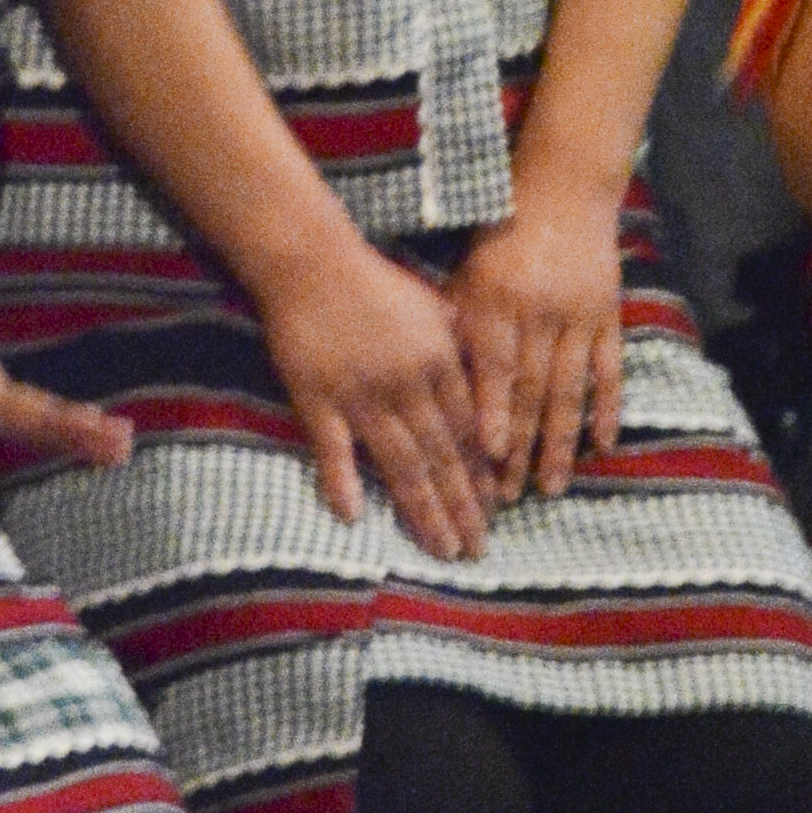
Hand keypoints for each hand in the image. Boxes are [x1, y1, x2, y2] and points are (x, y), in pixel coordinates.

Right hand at [260, 233, 487, 557]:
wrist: (314, 263)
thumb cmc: (378, 282)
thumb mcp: (437, 305)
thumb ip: (463, 344)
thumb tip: (490, 380)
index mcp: (440, 360)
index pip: (469, 428)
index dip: (482, 473)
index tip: (497, 508)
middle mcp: (408, 384)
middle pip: (441, 456)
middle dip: (462, 507)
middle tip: (479, 549)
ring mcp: (361, 396)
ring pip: (399, 464)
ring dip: (423, 511)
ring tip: (442, 549)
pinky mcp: (317, 400)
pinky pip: (332, 450)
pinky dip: (341, 483)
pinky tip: (354, 518)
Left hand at [451, 184, 627, 504]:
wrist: (564, 188)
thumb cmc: (502, 234)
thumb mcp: (467, 273)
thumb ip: (456, 326)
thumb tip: (440, 388)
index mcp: (498, 302)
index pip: (495, 369)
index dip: (493, 414)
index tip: (488, 460)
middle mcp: (539, 313)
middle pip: (530, 391)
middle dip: (521, 448)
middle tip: (511, 497)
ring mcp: (578, 315)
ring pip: (569, 389)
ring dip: (562, 442)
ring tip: (554, 487)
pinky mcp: (608, 314)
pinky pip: (609, 368)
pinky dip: (607, 406)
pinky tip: (603, 443)